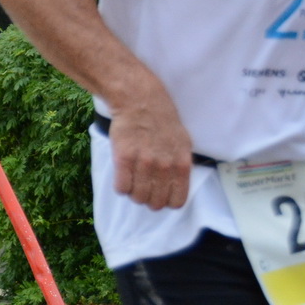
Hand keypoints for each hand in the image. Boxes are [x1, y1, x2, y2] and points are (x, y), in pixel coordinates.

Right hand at [109, 94, 192, 210]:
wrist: (140, 102)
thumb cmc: (162, 121)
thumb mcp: (183, 143)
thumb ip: (180, 166)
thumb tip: (175, 185)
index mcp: (181, 165)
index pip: (176, 201)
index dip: (167, 202)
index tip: (160, 196)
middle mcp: (164, 167)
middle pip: (155, 203)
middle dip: (149, 199)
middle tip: (144, 188)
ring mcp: (143, 163)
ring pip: (137, 197)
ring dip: (134, 193)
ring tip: (133, 181)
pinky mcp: (123, 159)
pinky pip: (121, 187)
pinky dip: (121, 186)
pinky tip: (123, 176)